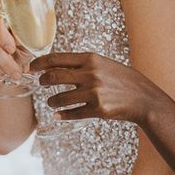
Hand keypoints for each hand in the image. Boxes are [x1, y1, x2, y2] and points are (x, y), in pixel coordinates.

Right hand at [0, 13, 29, 78]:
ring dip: (0, 68)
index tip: (12, 50)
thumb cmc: (24, 44)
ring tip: (10, 72)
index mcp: (3, 16)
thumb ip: (24, 38)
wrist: (17, 51)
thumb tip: (19, 40)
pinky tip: (0, 70)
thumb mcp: (29, 40)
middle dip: (6, 63)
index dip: (3, 39)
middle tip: (16, 73)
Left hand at [30, 52, 174, 124]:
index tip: (31, 67)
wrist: (144, 98)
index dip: (39, 63)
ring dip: (51, 102)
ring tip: (51, 103)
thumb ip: (83, 64)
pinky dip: (63, 115)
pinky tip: (59, 115)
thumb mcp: (104, 64)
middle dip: (42, 81)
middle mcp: (90, 74)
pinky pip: (72, 113)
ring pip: (59, 98)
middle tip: (40, 84)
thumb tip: (55, 66)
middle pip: (53, 77)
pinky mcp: (98, 110)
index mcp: (91, 58)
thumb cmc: (123, 79)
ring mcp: (94, 92)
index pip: (56, 58)